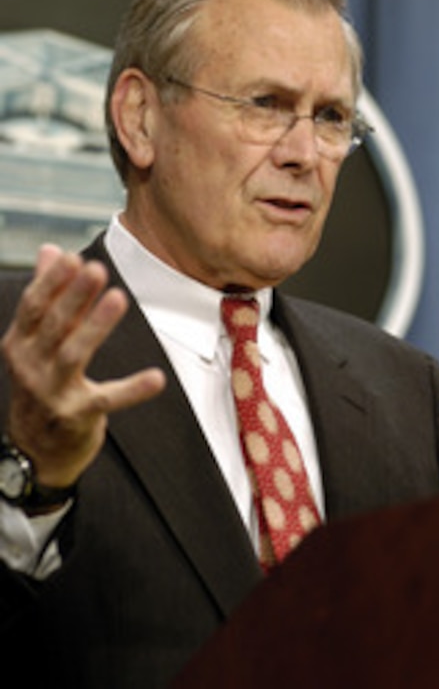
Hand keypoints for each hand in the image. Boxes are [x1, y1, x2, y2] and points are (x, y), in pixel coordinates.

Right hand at [1, 244, 165, 488]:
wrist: (36, 451)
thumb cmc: (41, 386)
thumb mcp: (36, 342)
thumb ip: (48, 296)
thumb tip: (51, 249)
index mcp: (19, 344)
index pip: (33, 306)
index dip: (52, 281)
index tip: (73, 258)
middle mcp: (30, 367)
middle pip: (53, 326)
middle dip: (75, 296)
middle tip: (97, 269)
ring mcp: (51, 394)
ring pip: (74, 355)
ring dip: (96, 326)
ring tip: (118, 299)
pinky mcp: (77, 417)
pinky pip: (108, 399)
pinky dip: (132, 389)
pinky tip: (156, 378)